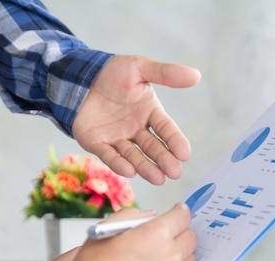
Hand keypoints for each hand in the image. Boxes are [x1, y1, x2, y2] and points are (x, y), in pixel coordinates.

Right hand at [11, 203, 196, 260]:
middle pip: (191, 238)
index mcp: (157, 233)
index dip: (179, 213)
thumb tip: (150, 216)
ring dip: (181, 257)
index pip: (183, 216)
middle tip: (169, 237)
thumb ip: (134, 216)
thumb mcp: (108, 228)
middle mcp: (171, 255)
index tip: (178, 214)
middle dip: (181, 234)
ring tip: (161, 260)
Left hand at [72, 55, 200, 184]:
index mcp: (149, 112)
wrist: (78, 75)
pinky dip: (119, 164)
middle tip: (175, 172)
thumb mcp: (140, 68)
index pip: (166, 129)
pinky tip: (130, 172)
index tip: (185, 154)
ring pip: (134, 156)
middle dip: (164, 160)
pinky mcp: (97, 143)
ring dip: (145, 167)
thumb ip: (166, 73)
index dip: (175, 141)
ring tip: (158, 178)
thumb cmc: (112, 71)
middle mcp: (136, 129)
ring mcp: (117, 138)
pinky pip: (109, 155)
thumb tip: (197, 75)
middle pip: (152, 147)